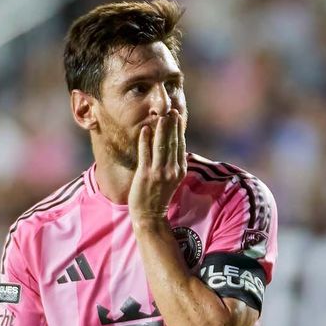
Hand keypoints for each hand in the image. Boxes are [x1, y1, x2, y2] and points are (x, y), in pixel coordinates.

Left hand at [128, 109, 186, 223]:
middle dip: (172, 125)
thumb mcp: (171, 178)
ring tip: (161, 116)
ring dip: (161, 129)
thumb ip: (173, 162)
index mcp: (179, 169)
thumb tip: (174, 145)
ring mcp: (159, 173)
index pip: (180, 145)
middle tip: (172, 110)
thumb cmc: (159, 195)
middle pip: (173, 143)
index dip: (179, 129)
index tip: (178, 115)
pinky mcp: (146, 175)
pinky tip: (145, 129)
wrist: (150, 215)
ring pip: (161, 146)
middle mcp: (172, 170)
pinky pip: (146, 154)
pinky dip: (145, 141)